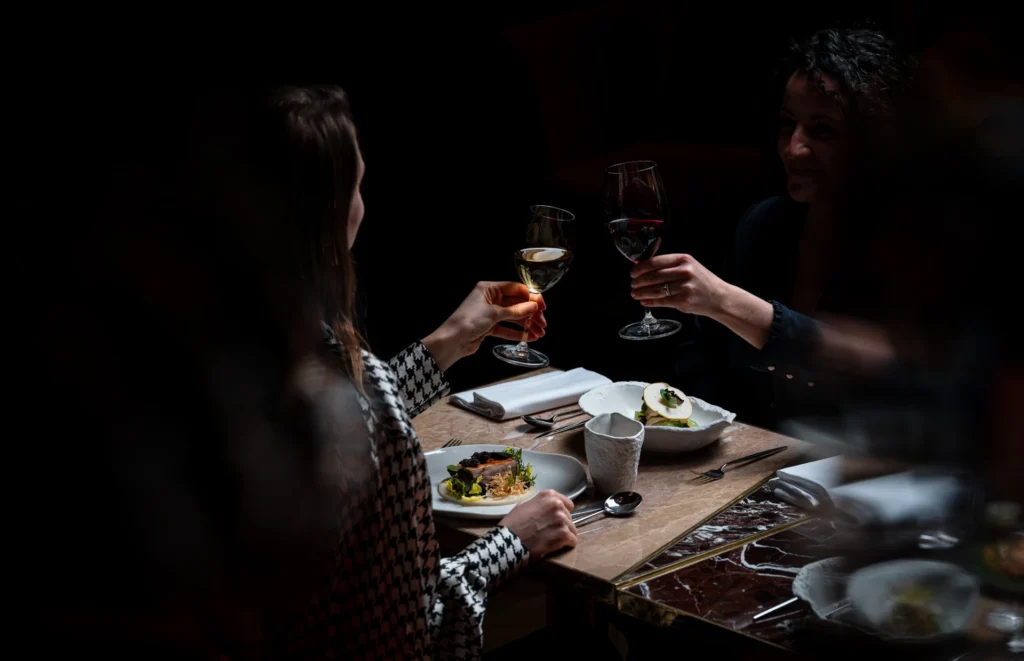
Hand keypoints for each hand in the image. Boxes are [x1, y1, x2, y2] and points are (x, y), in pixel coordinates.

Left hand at [422, 281, 546, 370]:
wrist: (452, 341)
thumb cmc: (468, 321)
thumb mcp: (495, 313)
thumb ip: (516, 310)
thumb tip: (533, 306)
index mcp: (489, 289)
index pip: (515, 289)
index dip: (530, 297)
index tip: (542, 306)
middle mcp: (490, 299)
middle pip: (516, 304)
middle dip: (530, 313)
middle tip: (542, 323)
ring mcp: (490, 314)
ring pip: (513, 317)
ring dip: (527, 324)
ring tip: (540, 332)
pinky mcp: (489, 327)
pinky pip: (507, 329)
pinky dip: (518, 333)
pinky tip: (530, 337)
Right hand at [499, 490, 576, 558]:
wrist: (509, 541)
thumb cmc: (512, 524)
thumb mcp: (522, 506)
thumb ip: (537, 504)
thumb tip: (542, 509)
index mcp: (548, 496)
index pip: (567, 504)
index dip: (562, 513)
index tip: (555, 520)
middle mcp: (557, 505)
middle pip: (569, 517)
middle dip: (562, 525)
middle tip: (550, 532)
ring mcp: (562, 519)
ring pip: (572, 529)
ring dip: (564, 535)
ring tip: (552, 541)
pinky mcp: (564, 535)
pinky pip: (572, 540)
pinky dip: (566, 545)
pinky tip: (557, 547)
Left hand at [629, 254, 726, 316]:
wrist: (719, 297)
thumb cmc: (701, 281)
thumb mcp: (689, 266)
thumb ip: (669, 266)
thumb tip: (644, 269)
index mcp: (683, 259)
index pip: (655, 262)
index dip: (640, 268)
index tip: (633, 273)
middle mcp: (684, 271)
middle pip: (653, 276)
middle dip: (638, 282)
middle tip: (632, 285)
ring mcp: (684, 287)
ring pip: (655, 290)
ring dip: (641, 293)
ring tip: (635, 294)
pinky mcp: (683, 301)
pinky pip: (661, 301)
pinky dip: (650, 302)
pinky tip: (644, 301)